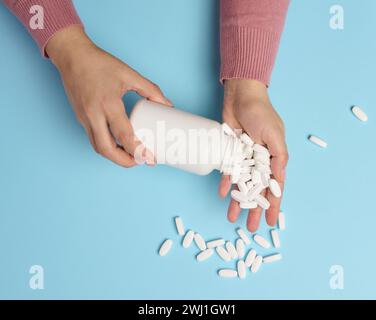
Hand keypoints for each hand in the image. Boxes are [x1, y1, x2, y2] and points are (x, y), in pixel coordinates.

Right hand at [46, 25, 171, 166]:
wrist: (72, 55)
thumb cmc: (100, 63)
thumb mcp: (130, 74)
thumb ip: (150, 90)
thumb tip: (167, 105)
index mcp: (108, 103)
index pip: (124, 136)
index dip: (139, 151)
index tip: (151, 158)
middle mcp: (94, 114)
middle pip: (108, 150)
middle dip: (125, 161)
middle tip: (142, 161)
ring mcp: (84, 118)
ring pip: (98, 148)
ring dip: (115, 157)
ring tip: (131, 156)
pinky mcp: (80, 118)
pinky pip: (93, 139)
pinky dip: (106, 147)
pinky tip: (118, 145)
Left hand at [218, 79, 288, 231]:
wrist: (241, 96)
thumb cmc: (262, 113)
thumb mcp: (274, 134)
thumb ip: (279, 157)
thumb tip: (279, 178)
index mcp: (274, 159)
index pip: (274, 188)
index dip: (273, 205)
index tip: (271, 222)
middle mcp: (259, 161)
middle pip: (256, 191)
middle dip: (253, 209)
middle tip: (251, 227)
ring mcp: (244, 158)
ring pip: (240, 185)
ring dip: (236, 201)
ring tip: (231, 217)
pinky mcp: (229, 152)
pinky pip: (226, 171)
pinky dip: (224, 182)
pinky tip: (221, 194)